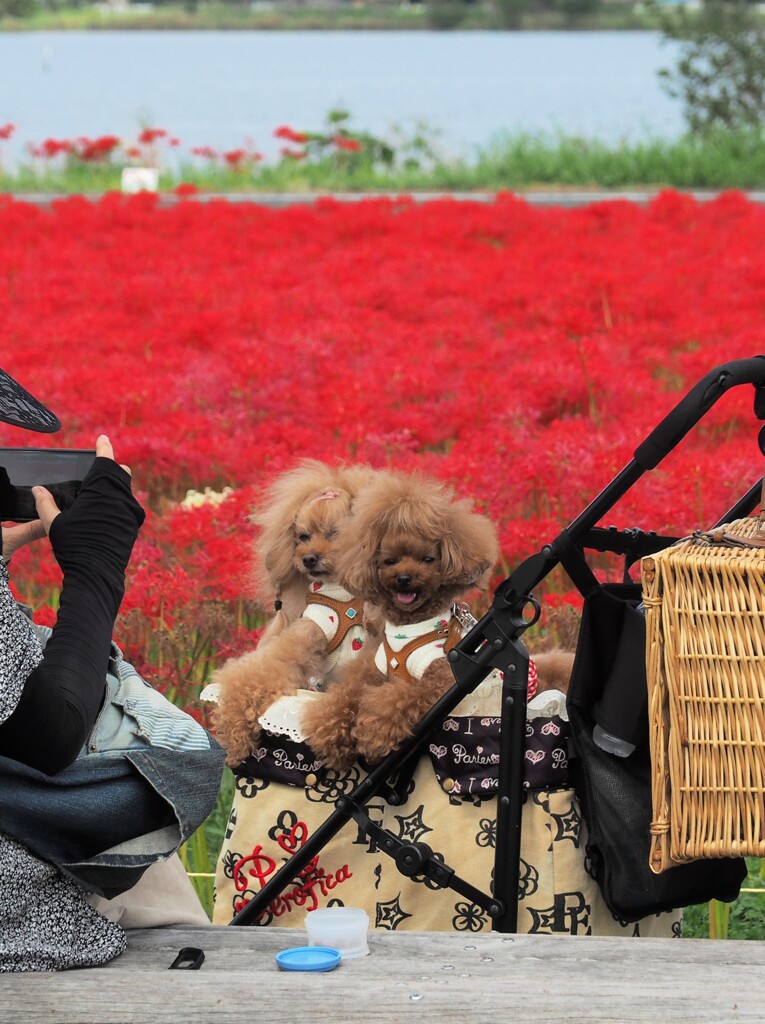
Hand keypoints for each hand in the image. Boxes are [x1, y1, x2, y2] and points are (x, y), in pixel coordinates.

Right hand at [1, 435, 131, 558]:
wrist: (97, 574)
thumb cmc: (74, 547)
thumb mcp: (54, 524)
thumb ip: (46, 504)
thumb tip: (38, 489)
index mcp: (101, 492)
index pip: (105, 462)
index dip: (104, 448)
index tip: (103, 438)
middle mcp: (120, 498)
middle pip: (120, 474)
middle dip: (111, 468)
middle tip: (100, 466)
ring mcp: (130, 512)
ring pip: (126, 490)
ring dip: (116, 486)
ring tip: (102, 489)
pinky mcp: (134, 525)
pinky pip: (129, 506)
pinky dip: (120, 503)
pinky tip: (108, 510)